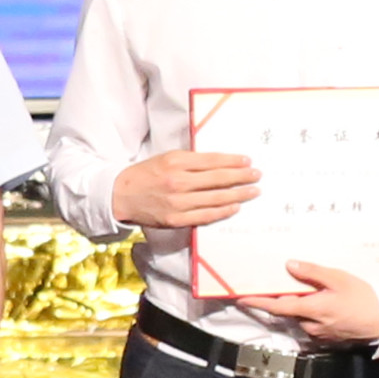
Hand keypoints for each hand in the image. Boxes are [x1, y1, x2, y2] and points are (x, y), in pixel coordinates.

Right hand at [112, 149, 263, 232]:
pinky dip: (223, 211)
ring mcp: (177, 202)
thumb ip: (191, 160)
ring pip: (215, 198)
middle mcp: (178, 181)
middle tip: (257, 175)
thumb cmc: (146, 174)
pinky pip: (205, 215)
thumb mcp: (166, 158)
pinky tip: (235, 207)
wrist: (121, 195)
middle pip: (218, 179)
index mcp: (175, 162)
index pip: (212, 161)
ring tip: (253, 191)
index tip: (248, 161)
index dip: (233, 161)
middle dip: (241, 176)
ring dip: (238, 194)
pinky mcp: (176, 219)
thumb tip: (220, 162)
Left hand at [228, 260, 378, 348]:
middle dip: (278, 300)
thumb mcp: (339, 279)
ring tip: (303, 290)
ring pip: (300, 318)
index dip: (258, 303)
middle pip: (287, 312)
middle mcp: (311, 324)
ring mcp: (320, 333)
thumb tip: (289, 266)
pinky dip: (309, 312)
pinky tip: (320, 302)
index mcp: (312, 309)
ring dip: (297, 306)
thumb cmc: (364, 298)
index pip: (278, 306)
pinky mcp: (328, 337)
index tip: (242, 299)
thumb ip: (313, 273)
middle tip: (270, 285)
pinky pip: (311, 323)